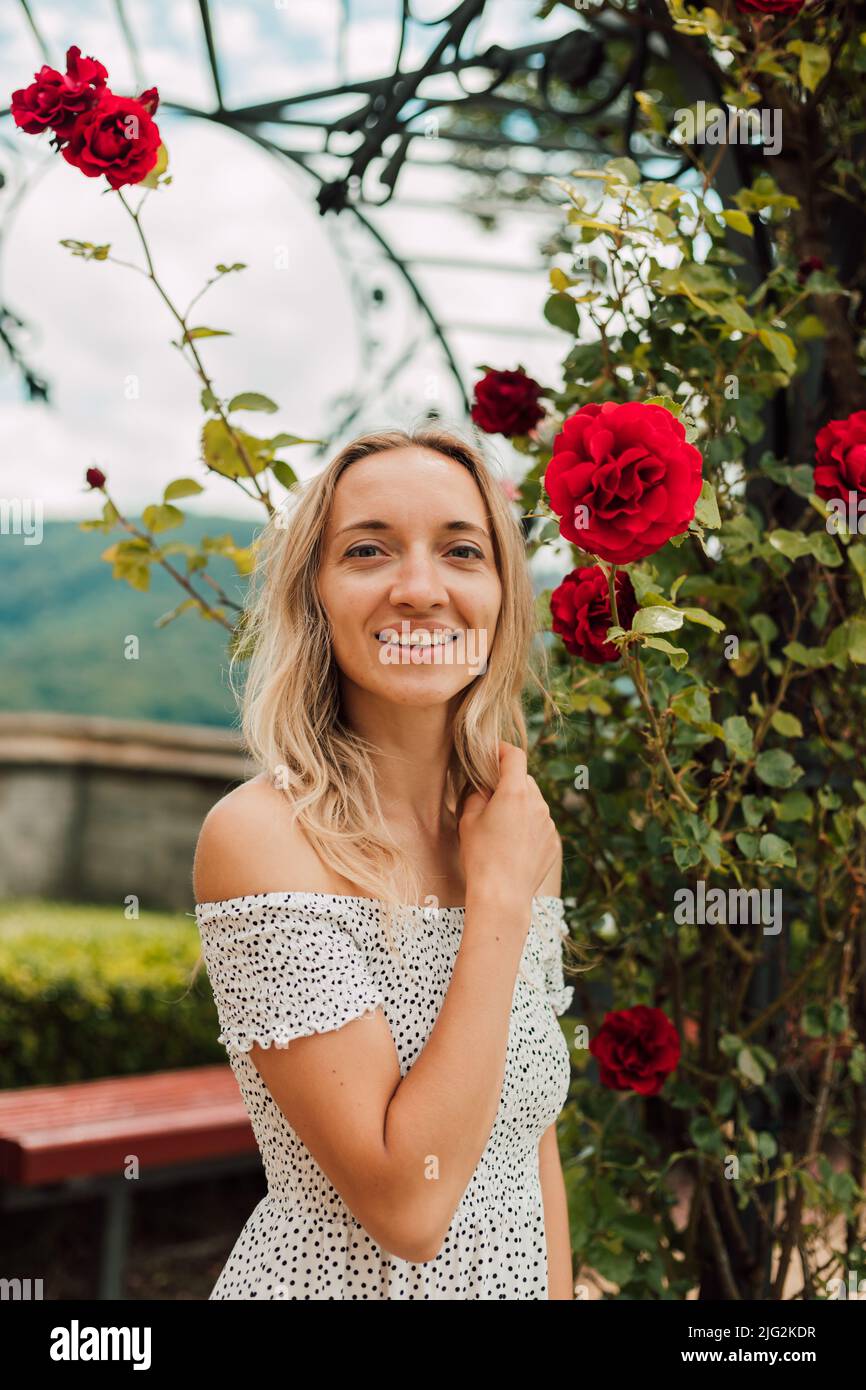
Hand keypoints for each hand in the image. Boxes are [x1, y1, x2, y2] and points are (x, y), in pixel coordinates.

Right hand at [457, 742, 559, 925]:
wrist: (502, 896)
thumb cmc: (480, 857)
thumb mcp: (468, 820)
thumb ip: (477, 794)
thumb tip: (484, 787)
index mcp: (515, 792)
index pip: (515, 755)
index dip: (502, 750)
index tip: (492, 753)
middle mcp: (538, 803)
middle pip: (524, 780)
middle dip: (508, 783)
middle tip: (489, 799)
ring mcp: (549, 823)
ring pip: (534, 803)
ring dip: (520, 806)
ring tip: (500, 829)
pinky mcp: (554, 842)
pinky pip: (540, 825)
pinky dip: (529, 827)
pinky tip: (513, 846)